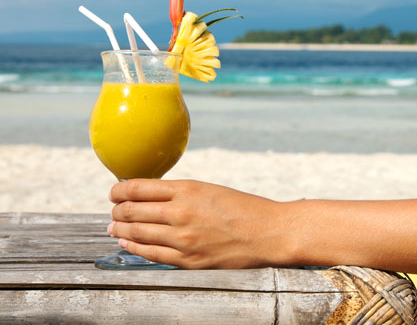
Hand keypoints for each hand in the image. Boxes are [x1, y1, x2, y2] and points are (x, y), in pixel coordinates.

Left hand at [108, 179, 287, 268]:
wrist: (269, 232)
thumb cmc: (243, 208)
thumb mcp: (210, 190)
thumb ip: (180, 193)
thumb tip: (150, 196)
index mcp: (187, 190)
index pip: (137, 188)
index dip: (118, 190)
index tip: (114, 192)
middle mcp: (181, 213)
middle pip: (131, 211)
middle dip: (116, 211)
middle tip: (113, 211)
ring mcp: (183, 239)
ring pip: (136, 233)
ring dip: (119, 229)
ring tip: (114, 227)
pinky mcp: (188, 261)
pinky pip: (150, 254)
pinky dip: (133, 247)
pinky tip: (126, 243)